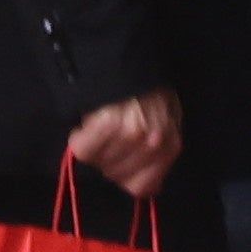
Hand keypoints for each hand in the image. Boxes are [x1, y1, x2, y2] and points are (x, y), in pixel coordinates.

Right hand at [67, 89, 181, 199]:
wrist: (129, 64)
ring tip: (100, 129)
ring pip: (99, 164)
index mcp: (170, 146)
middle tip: (109, 140)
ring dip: (95, 151)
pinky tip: (87, 126)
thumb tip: (152, 186)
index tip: (120, 168)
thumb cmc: (150, 91)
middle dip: (109, 162)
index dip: (127, 180)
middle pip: (117, 176)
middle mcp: (152, 146)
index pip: (143, 187)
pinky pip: (83, 150)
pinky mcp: (106, 127)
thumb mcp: (169, 121)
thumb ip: (161, 153)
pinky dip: (80, 140)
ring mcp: (129, 137)